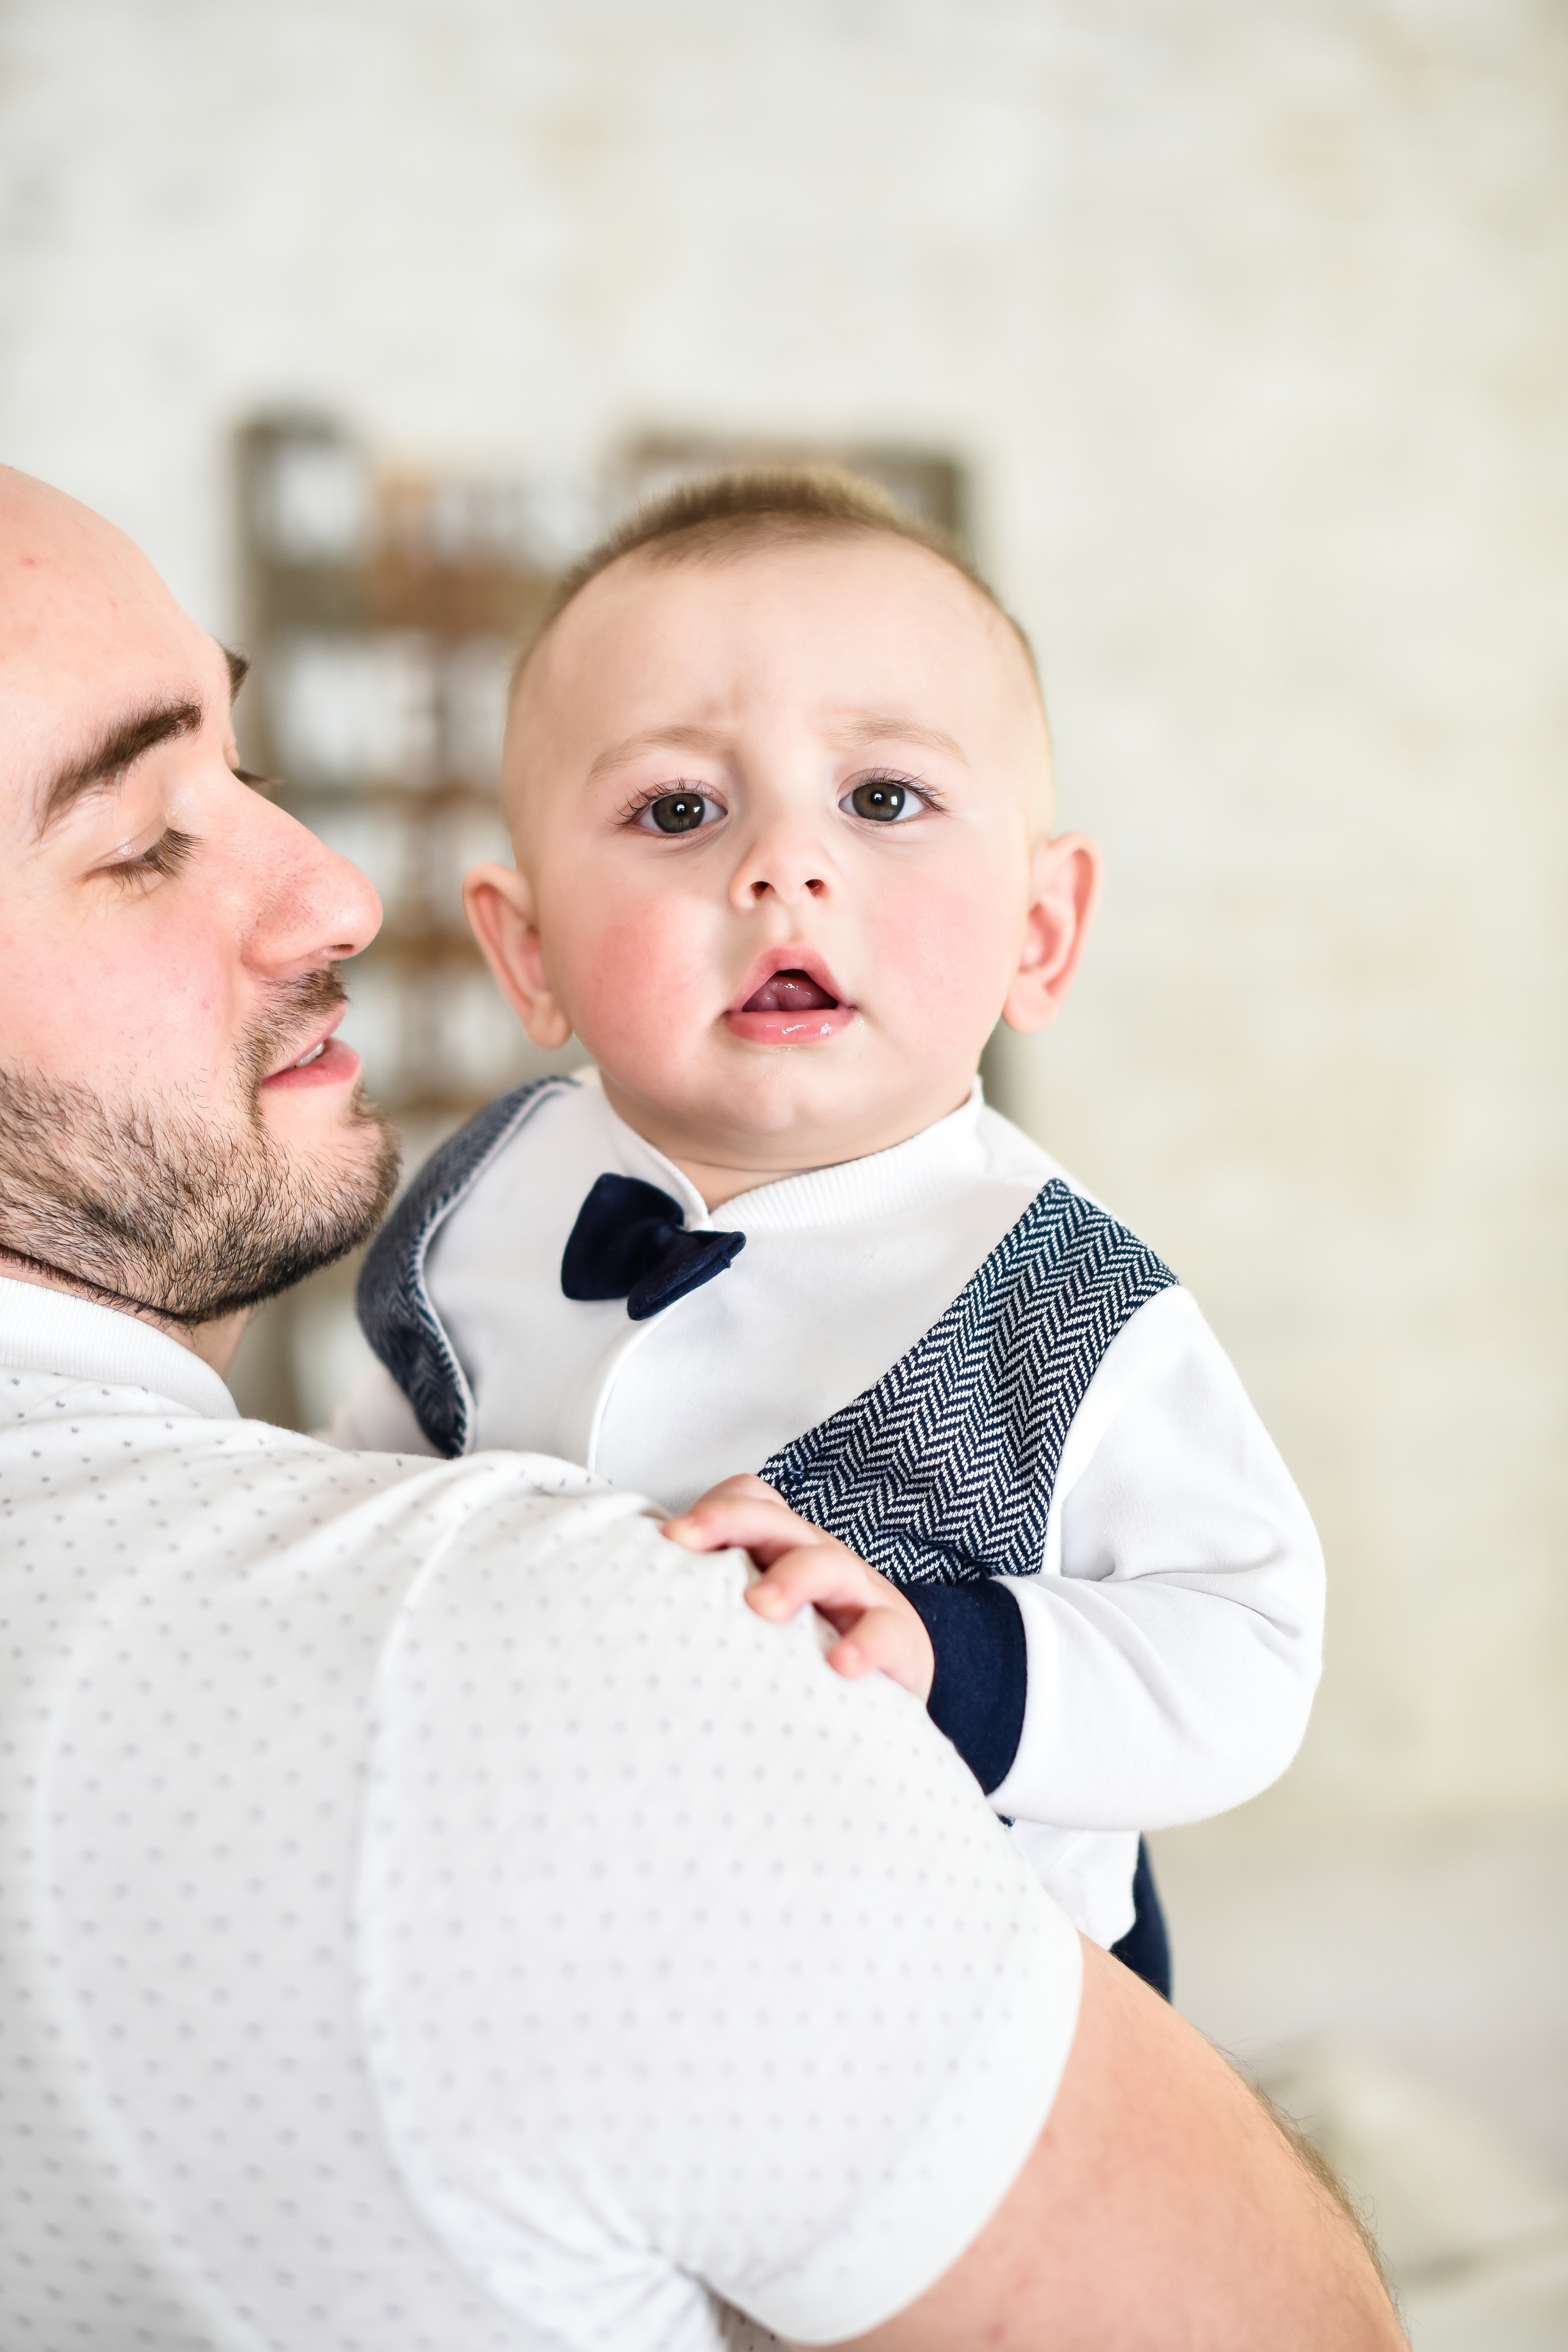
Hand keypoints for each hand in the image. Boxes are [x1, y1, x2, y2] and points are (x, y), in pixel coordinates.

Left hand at [662, 1474, 935, 1702]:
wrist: (884, 1703)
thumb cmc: (801, 1658)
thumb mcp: (752, 1622)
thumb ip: (708, 1603)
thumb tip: (631, 1611)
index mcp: (782, 1551)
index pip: (750, 1502)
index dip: (713, 1509)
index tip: (668, 1538)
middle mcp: (820, 1561)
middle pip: (777, 1521)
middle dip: (731, 1523)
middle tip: (688, 1545)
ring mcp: (861, 1596)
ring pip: (829, 1564)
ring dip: (792, 1578)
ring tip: (760, 1606)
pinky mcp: (899, 1641)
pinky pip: (885, 1633)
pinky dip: (864, 1644)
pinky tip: (840, 1665)